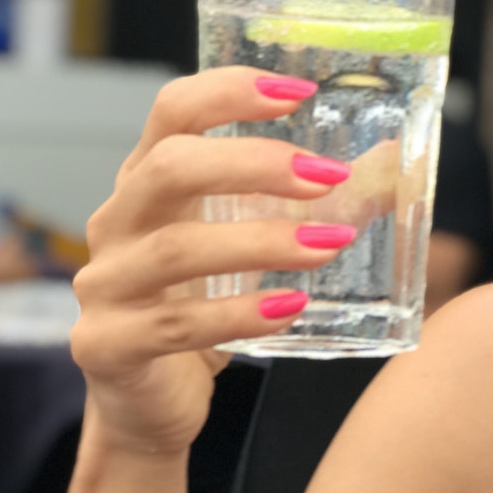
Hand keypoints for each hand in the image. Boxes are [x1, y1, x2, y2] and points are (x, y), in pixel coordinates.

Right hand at [70, 67, 356, 455]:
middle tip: (326, 176)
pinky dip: (239, 315)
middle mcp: (117, 222)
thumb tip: (386, 163)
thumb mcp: (253, 243)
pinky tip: (289, 308)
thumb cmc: (204, 305)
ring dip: (262, 242)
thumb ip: (314, 205)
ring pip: (176, 250)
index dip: (230, 92)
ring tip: (327, 247)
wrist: (153, 401)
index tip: (298, 92)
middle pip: (170, 167)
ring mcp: (105, 284)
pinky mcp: (107, 345)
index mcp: (149, 182)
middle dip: (253, 165)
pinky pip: (175, 325)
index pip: (173, 112)